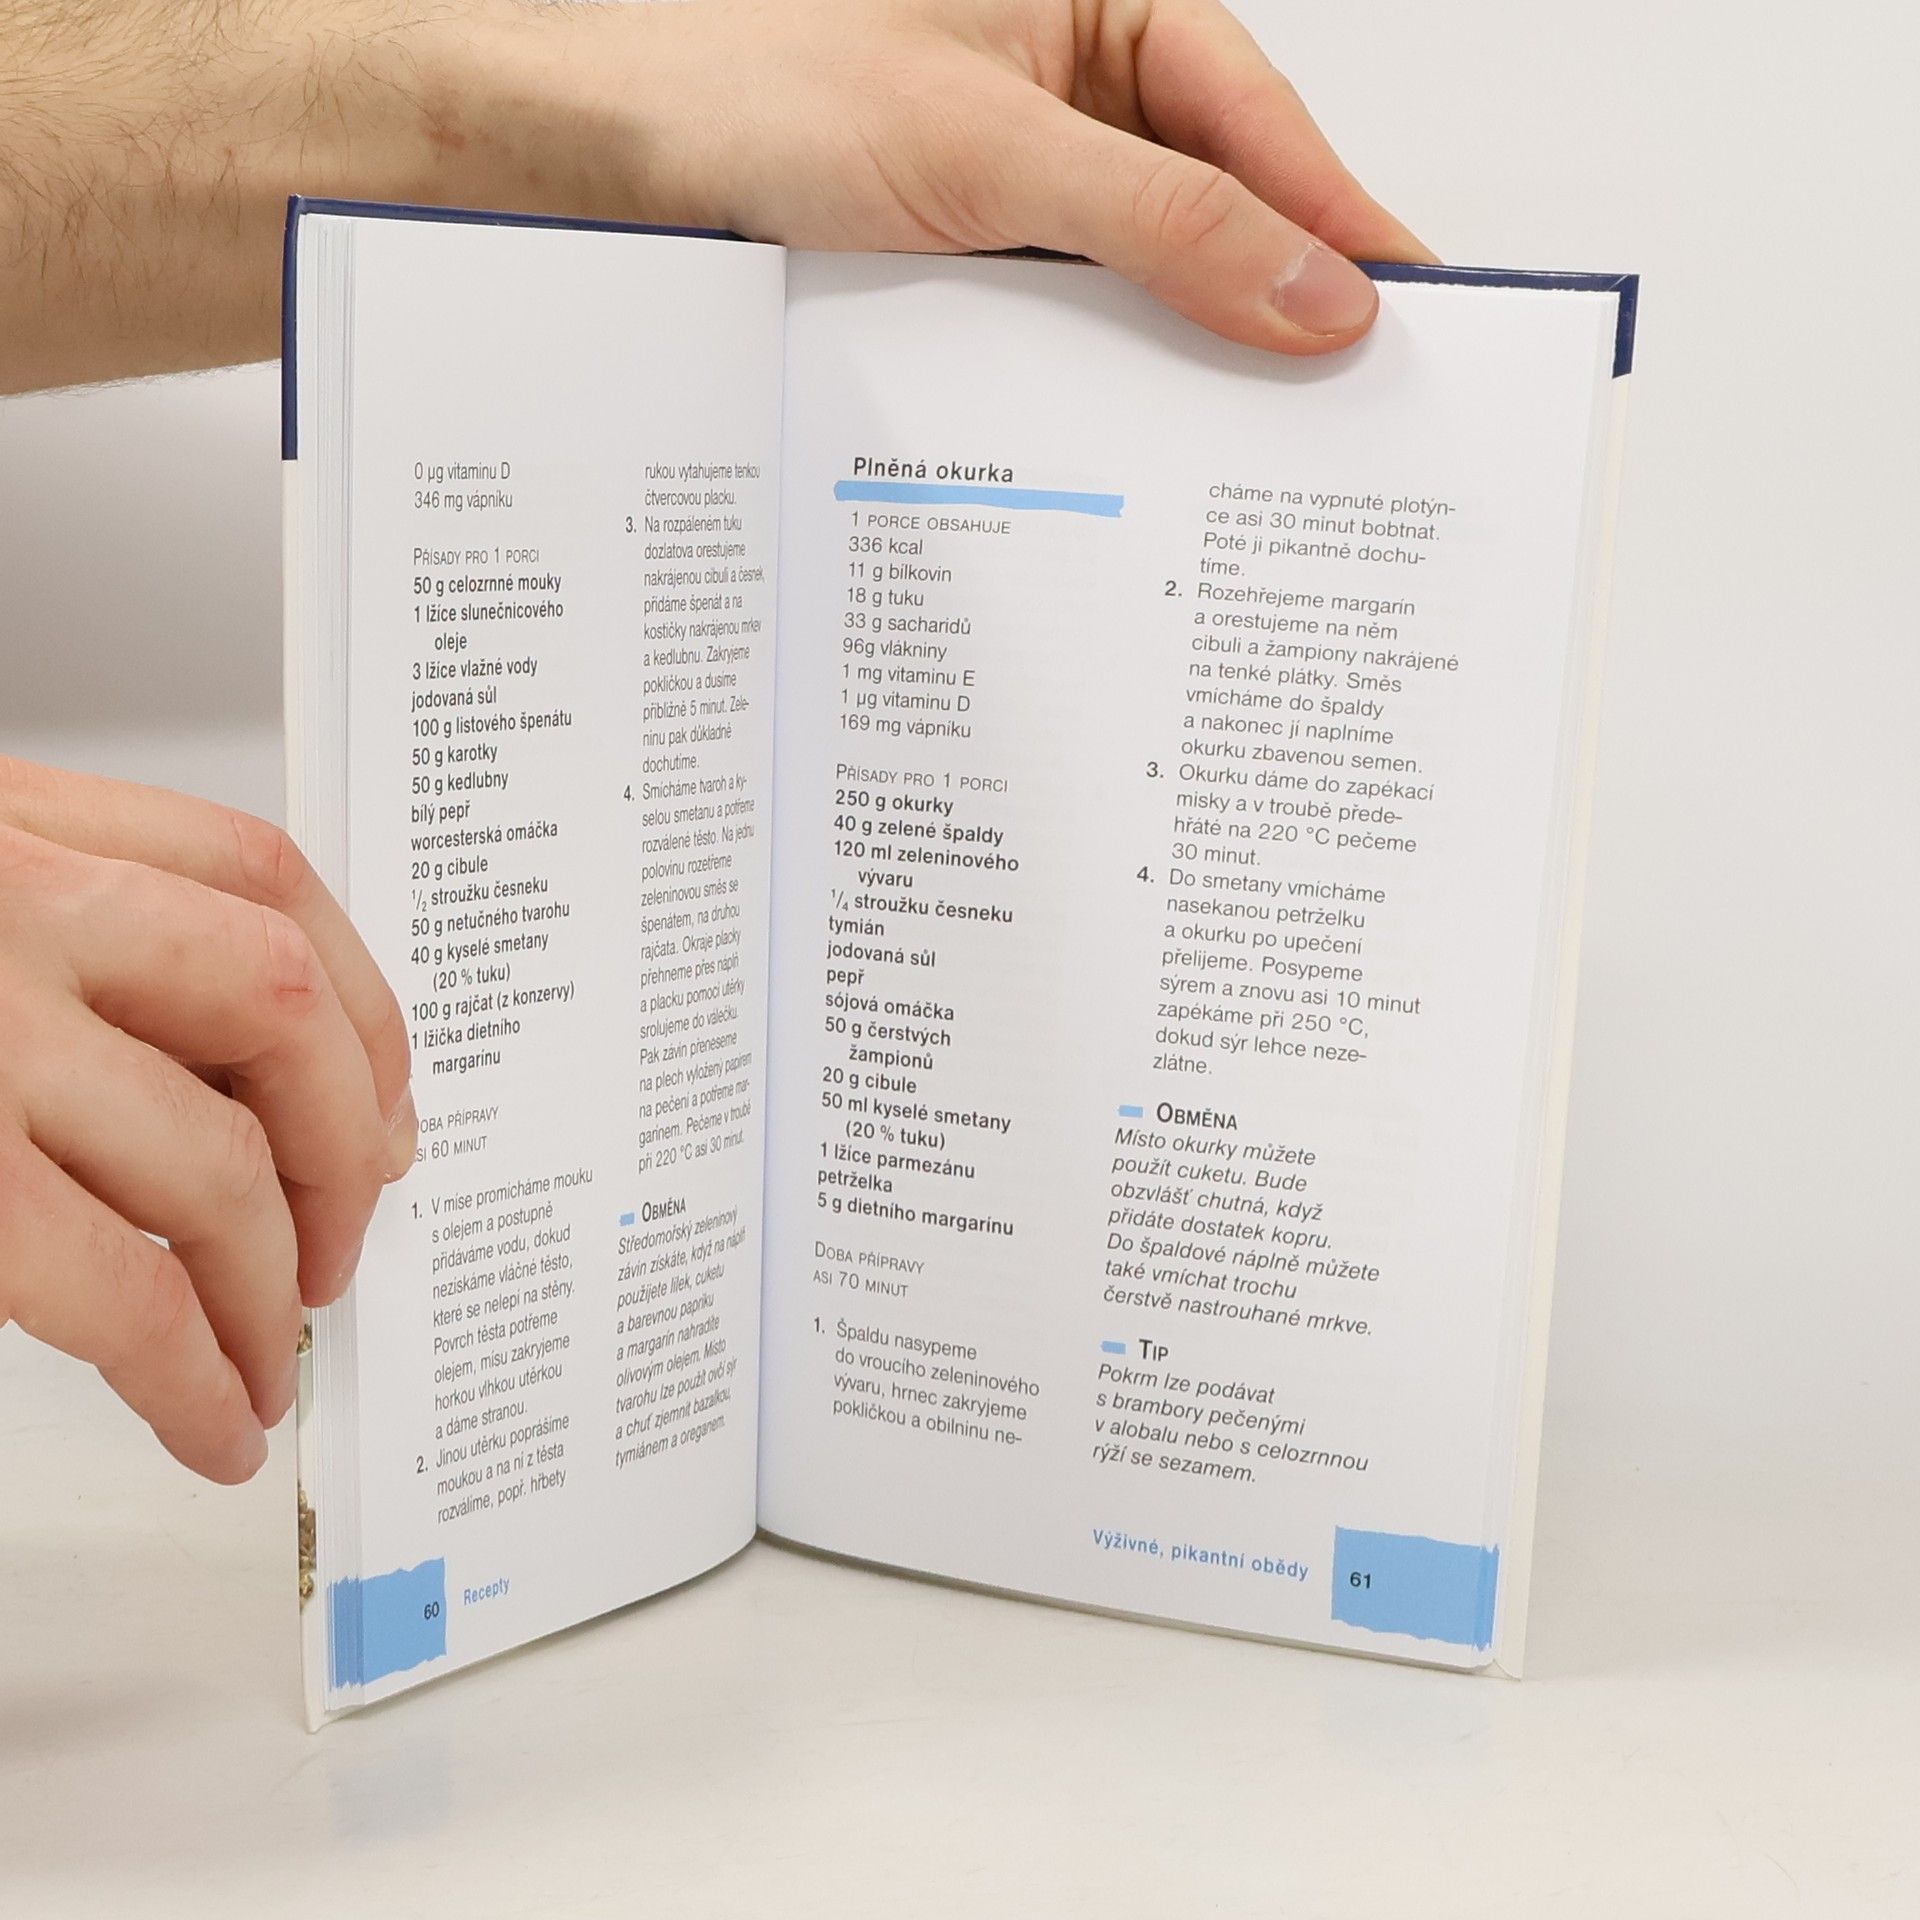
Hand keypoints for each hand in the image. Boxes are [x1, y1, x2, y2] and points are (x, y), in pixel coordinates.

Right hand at [0, 759, 413, 1481]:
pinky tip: (208, 1412)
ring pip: (213, 1161)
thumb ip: (54, 921)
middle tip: (339, 1242)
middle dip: (345, 1148)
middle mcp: (3, 908)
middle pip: (282, 1012)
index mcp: (6, 824)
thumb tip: (243, 1064)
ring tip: (268, 1352)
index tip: (386, 1100)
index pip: (265, 881)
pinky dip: (187, 1366)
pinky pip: (109, 1288)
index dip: (360, 1000)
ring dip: (267, 1283)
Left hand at [3, 0, 1433, 388]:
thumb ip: (1158, 218)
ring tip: (1249, 461)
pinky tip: (1119, 460)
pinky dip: (1085, 400)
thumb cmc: (735, 89)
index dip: (1335, 214)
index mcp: (1081, 11)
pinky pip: (1046, 345)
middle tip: (1350, 414)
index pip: (1251, 115)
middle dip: (1270, 306)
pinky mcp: (939, 284)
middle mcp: (1046, 102)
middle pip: (1206, 206)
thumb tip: (1314, 293)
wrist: (563, 165)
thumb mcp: (979, 149)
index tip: (1410, 310)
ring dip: (1176, 370)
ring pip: (1128, 290)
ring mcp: (993, 202)